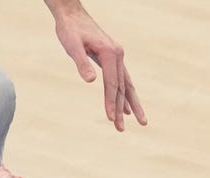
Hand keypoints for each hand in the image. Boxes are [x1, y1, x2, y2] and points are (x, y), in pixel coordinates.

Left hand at [50, 4, 146, 130]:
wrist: (72, 14)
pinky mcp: (113, 58)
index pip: (112, 84)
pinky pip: (122, 80)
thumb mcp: (72, 46)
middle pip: (122, 88)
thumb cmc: (70, 30)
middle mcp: (118, 55)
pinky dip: (125, 94)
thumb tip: (91, 81)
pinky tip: (126, 108)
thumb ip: (81, 63)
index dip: (111, 103)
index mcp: (111, 54)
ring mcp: (117, 57)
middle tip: (121, 130)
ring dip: (130, 105)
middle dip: (122, 110)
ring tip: (139, 122)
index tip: (111, 120)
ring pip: (126, 85)